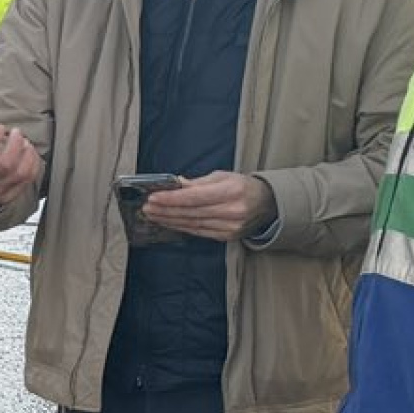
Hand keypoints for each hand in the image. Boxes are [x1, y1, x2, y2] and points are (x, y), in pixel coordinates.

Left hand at [136, 172, 276, 243]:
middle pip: (191, 212)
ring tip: (153, 215)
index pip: (194, 197)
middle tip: (147, 208)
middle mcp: (232, 211)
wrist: (266, 204)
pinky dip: (182, 227)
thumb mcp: (222, 176)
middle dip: (166, 210)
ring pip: (192, 224)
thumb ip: (198, 183)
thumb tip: (176, 185)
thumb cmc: (242, 186)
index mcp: (231, 191)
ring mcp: (230, 226)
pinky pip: (199, 232)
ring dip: (170, 220)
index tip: (154, 198)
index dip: (172, 199)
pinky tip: (169, 222)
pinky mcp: (227, 236)